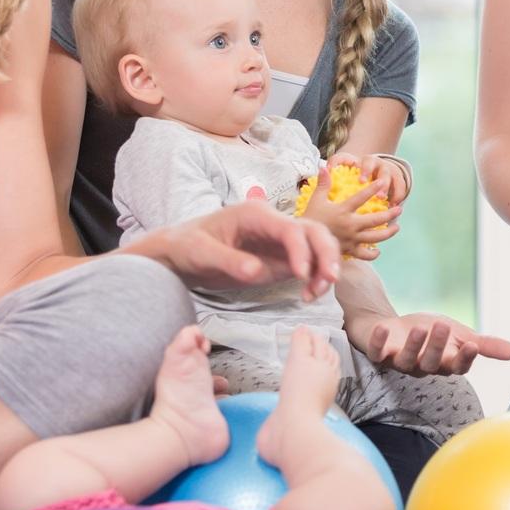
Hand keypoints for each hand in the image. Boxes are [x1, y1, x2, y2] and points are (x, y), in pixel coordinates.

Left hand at [143, 201, 338, 299]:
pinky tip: (307, 295)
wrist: (180, 253)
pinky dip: (315, 278)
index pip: (290, 228)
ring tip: (314, 294)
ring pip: (317, 246)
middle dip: (326, 254)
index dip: (302, 250)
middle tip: (328, 281)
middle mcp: (273, 223)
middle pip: (314, 231)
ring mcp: (280, 241)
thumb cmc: (187, 246)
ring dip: (324, 267)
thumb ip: (228, 261)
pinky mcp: (281, 258)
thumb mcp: (201, 253)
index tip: (301, 275)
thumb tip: (256, 272)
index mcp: (255, 214)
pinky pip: (308, 264)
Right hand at [300, 164, 399, 261]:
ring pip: (375, 237)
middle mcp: (350, 225)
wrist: (303, 241)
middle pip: (376, 220)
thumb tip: (324, 167)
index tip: (383, 182)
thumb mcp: (316, 200)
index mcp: (342, 211)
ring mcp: (351, 239)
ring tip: (396, 227)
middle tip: (399, 209)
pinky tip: (378, 250)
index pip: (361, 198)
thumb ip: (323, 184)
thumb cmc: (310, 218)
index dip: (373, 189)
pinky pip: (365, 255)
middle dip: (390, 214)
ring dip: (388, 233)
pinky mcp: (349, 251)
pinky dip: (373, 254)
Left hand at [327, 152, 410, 206]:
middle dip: (382, 184)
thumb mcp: (344, 163)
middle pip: (384, 172)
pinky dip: (399, 196)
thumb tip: (323, 168)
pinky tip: (394, 206)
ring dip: (391, 191)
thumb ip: (335, 164)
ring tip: (388, 203)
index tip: (362, 181)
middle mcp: (379, 164)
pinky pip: (401, 188)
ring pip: (393, 179)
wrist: (375, 165)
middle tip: (379, 197)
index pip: (366, 162)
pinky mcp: (397, 180)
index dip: (365, 170)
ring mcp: (389, 171)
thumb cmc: (355, 167)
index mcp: (366, 160)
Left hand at [349, 312, 509, 376]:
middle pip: (431, 363)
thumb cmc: (427, 332)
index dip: (464, 359)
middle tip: (442, 326)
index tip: (471, 346)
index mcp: (443, 363)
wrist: (391, 327)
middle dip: (437, 346)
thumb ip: (484, 345)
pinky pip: (377, 353)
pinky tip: (383, 328)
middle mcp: (421, 367)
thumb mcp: (458, 334)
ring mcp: (398, 362)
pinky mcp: (378, 354)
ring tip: (421, 327)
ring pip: (407, 360)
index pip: (457, 367)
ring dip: (413, 345)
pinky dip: (378, 342)